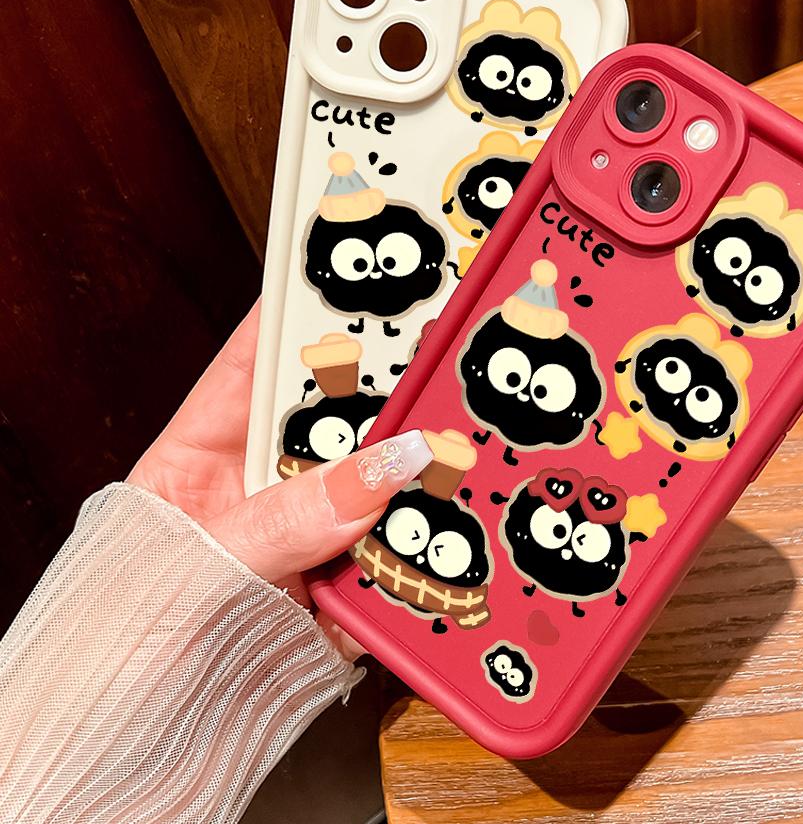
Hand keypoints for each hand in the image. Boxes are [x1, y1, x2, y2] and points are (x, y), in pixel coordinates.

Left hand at [128, 302, 429, 655]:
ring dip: (414, 474)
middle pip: (335, 420)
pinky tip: (450, 530)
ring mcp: (308, 542)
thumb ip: (280, 523)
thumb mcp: (186, 575)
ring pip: (377, 485)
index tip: (363, 276)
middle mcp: (260, 490)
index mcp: (198, 456)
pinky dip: (428, 548)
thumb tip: (372, 472)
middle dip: (383, 394)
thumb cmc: (113, 660)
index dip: (308, 314)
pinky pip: (398, 557)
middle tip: (432, 363)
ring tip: (452, 446)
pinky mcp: (344, 597)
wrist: (127, 764)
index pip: (257, 363)